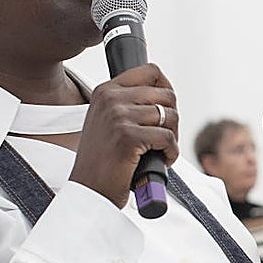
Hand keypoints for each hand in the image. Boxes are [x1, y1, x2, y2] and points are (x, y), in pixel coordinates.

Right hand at [70, 64, 178, 208]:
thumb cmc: (102, 161)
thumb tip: (165, 94)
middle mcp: (110, 99)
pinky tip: (161, 160)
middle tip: (164, 138)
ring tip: (160, 151)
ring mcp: (118, 116)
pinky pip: (168, 138)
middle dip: (172, 118)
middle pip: (166, 94)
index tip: (167, 107)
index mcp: (105, 90)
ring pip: (171, 116)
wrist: (89, 191)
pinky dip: (172, 153)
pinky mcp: (128, 137)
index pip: (151, 71)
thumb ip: (128, 103)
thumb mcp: (108, 121)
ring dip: (172, 137)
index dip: (167, 89)